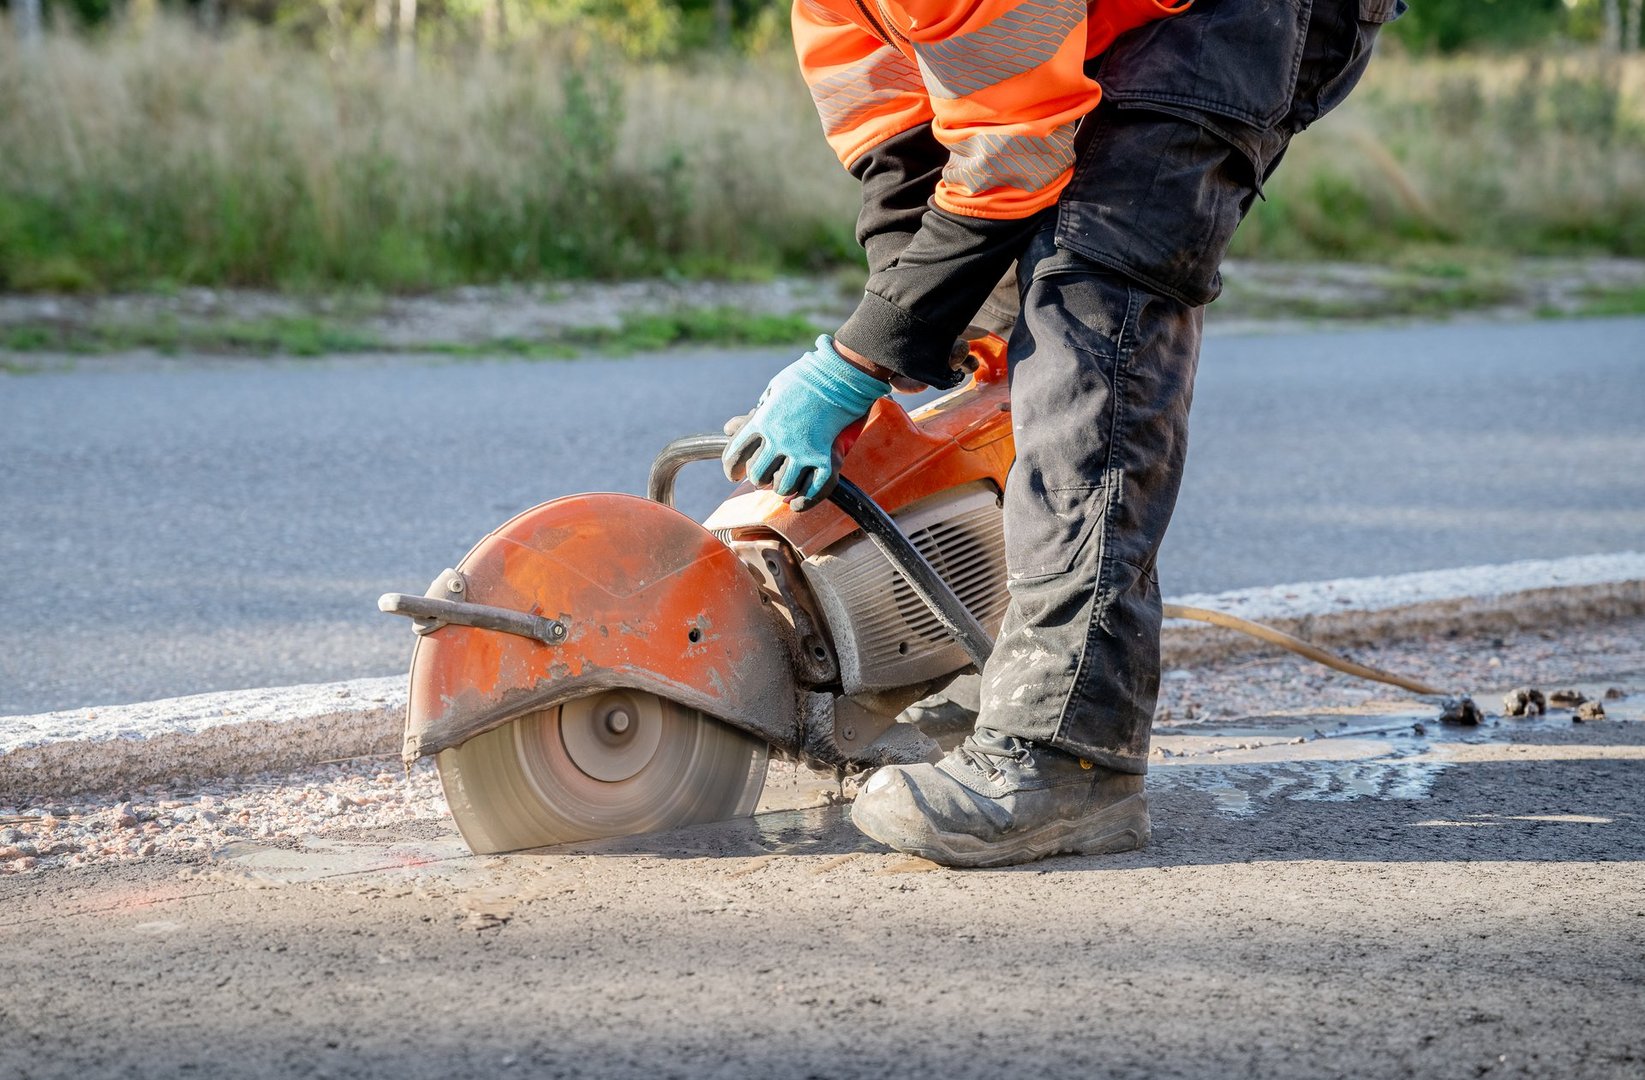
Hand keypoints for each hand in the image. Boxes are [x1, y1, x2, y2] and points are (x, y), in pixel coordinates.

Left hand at [722, 335, 889, 510]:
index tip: (733, 475)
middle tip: (765, 477)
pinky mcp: (826, 457)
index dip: (731, 468)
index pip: (735, 454)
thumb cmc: (805, 379)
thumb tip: (729, 428)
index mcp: (762, 421)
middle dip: (759, 480)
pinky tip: (797, 503)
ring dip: (783, 488)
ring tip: (785, 483)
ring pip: (783, 486)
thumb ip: (753, 415)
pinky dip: (804, 501)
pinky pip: (813, 490)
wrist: (839, 374)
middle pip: (758, 476)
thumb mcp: (772, 392)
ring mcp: (802, 450)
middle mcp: (779, 438)